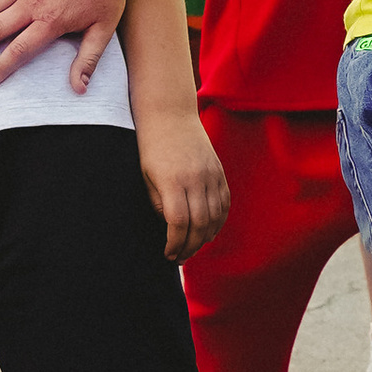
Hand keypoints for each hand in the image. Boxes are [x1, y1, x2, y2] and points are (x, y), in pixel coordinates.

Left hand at [138, 113, 228, 260]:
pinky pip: (224, 203)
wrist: (170, 114)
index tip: (168, 253)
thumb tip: (171, 226)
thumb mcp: (146, 177)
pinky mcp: (219, 172)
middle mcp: (196, 179)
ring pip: (215, 216)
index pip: (179, 223)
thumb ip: (158, 204)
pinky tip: (208, 230)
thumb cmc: (151, 147)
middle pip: (200, 224)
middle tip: (180, 257)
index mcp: (173, 181)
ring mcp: (211, 175)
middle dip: (190, 246)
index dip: (175, 243)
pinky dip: (219, 220)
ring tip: (193, 246)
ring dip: (205, 237)